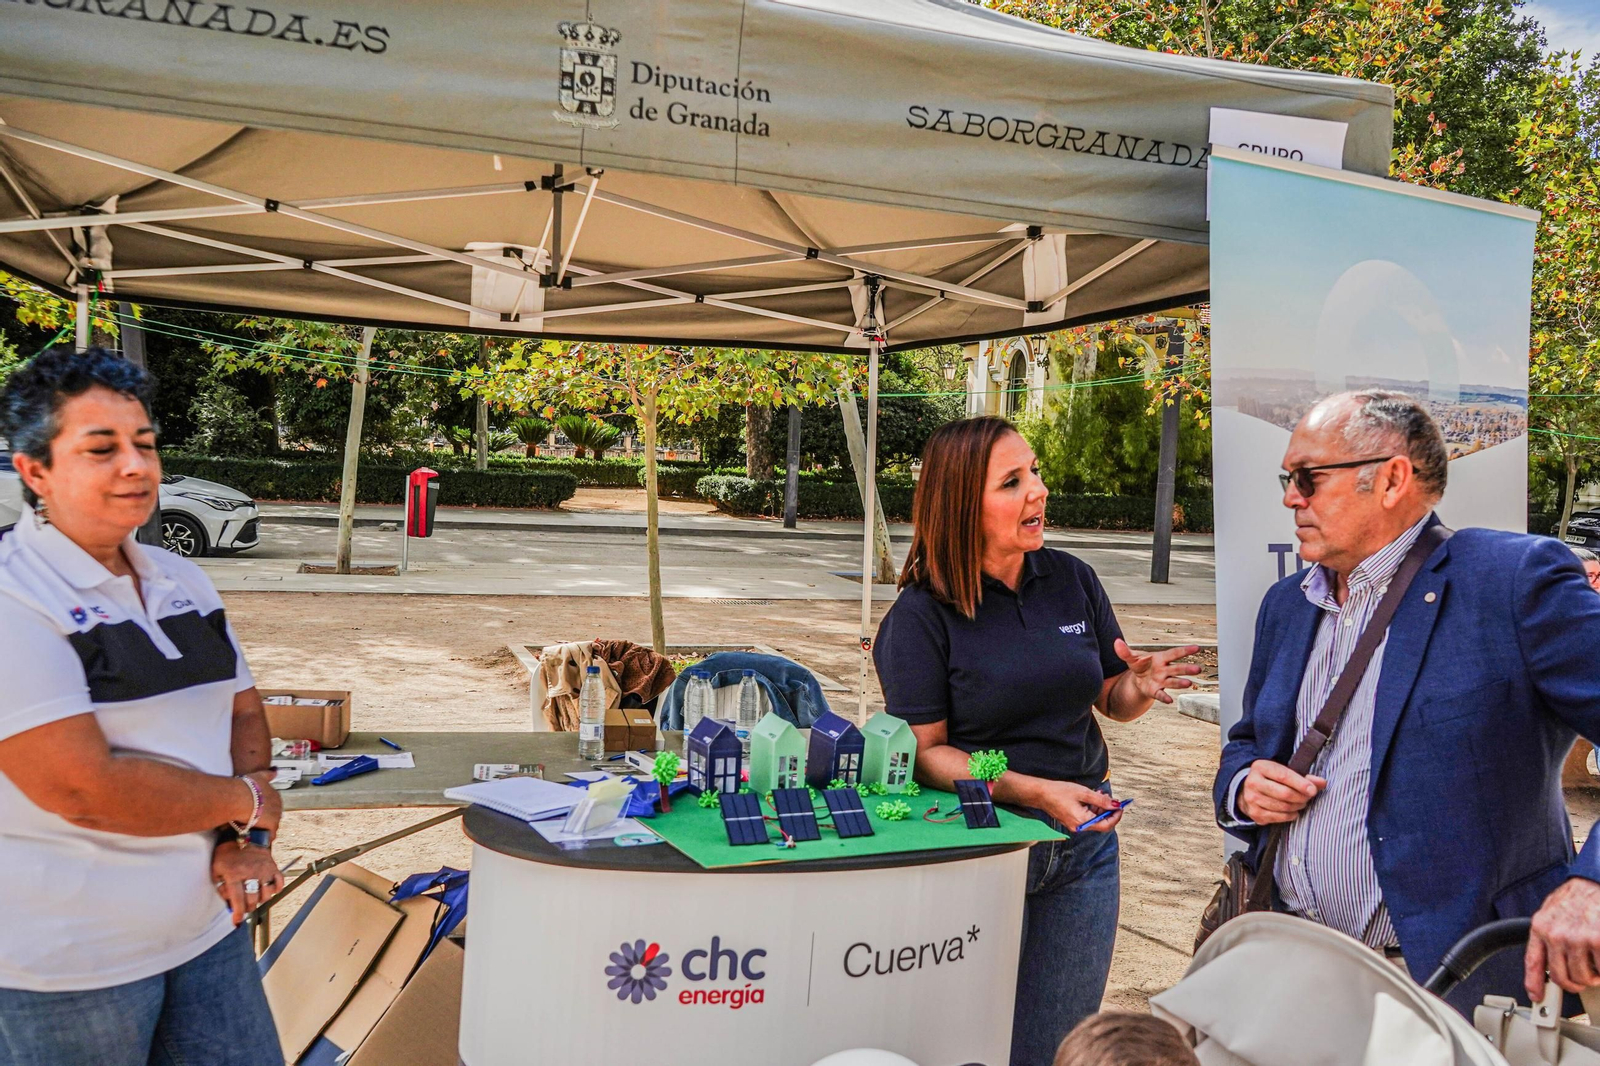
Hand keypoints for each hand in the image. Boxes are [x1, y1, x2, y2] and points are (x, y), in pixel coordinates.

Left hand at [212, 840, 283, 926]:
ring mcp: (264, 869)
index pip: (238, 899)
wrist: (244, 834)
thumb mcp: (216, 869)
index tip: (237, 922)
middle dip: (248, 908)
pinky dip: (275, 889)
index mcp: (234, 874)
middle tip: (244, 908)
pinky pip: (278, 883)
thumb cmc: (227, 854)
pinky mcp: (273, 866)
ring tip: (254, 897)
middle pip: (253, 900)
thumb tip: (228, 904)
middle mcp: (251, 872)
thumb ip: (220, 887)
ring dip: (260, 899)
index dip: (238, 914)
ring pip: (266, 894)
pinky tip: (267, 889)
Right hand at [242, 770, 281, 839]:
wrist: (240, 797)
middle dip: (264, 820)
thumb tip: (275, 771)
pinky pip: (270, 835)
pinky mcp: (272, 825)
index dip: (263, 809)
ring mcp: (276, 815)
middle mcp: (278, 804)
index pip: (272, 804)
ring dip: (264, 829)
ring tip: (254, 833)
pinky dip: (265, 838)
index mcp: (275, 794)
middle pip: (272, 815)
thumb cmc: (244, 786)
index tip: (255, 812)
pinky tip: (259, 841)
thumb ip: (267, 774)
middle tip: (252, 824)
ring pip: (271, 825)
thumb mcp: (258, 775)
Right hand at [1035, 780, 1122, 832]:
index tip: (1121, 806)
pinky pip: (1086, 817)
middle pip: (1100, 823)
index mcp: (1082, 821)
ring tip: (1099, 794)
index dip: (1116, 816)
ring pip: (1094, 819)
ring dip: (1100, 808)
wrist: (1041, 794)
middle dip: (1108, 810)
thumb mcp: (1083, 793)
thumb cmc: (1059, 792)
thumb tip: (1115, 805)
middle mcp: (1079, 827)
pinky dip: (1091, 808)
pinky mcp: (1071, 821)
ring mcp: (1074, 825)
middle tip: (1111, 798)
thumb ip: (1101, 800)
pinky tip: (1091, 797)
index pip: (1106, 825)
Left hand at [1114, 640, 1202, 704]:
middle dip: (1187, 669)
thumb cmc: (1140, 665)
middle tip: (1198, 669)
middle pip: (1177, 669)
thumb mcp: (1132, 657)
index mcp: (1161, 658)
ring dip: (1181, 683)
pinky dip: (1165, 698)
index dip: (1185, 651)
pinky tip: (1170, 701)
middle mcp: (1165, 670)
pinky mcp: (1156, 691)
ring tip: (1189, 683)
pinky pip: (1161, 695)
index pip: (1174, 653)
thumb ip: (1125, 651)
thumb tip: (1116, 642)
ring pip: (1173, 682)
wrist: (1137, 679)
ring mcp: (1162, 681)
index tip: (1197, 648)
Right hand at [1237, 760, 1325, 824]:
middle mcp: (1253, 783)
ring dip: (1297, 806)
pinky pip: (1278, 818)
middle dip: (1301, 797)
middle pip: (1284, 793)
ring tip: (1301, 803)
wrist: (1246, 790)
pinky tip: (1292, 811)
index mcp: (1261, 767)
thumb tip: (1322, 783)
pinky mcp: (1254, 813)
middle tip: (1308, 797)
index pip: (1284, 776)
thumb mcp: (1282, 771)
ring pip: (1283, 807)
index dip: (1301, 784)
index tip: (1313, 790)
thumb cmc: (1270, 779)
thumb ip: (1303, 777)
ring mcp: (1252, 799)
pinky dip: (1290, 815)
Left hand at [1527, 878, 1599, 997]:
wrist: (1595, 881)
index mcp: (1541, 927)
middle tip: (1585, 978)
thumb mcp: (1552, 913)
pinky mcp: (1597, 940)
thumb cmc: (1577, 897)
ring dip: (1594, 976)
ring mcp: (1577, 938)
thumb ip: (1549, 936)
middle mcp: (1556, 934)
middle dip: (1575, 983)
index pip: (1533, 962)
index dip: (1533, 983)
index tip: (1537, 997)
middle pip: (1562, 978)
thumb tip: (1549, 963)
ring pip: (1583, 977)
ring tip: (1597, 962)